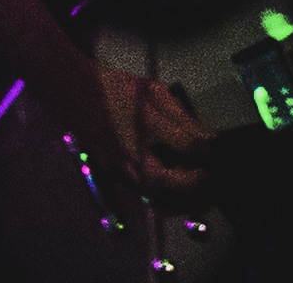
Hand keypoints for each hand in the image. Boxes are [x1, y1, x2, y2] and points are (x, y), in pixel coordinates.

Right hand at [77, 62, 210, 201]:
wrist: (74, 92)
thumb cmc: (116, 89)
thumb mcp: (154, 91)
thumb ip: (182, 117)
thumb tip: (208, 140)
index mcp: (146, 125)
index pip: (189, 146)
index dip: (210, 150)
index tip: (218, 149)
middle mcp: (133, 153)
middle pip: (172, 183)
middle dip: (199, 185)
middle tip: (213, 179)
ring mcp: (122, 169)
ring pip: (158, 198)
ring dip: (184, 200)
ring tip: (203, 196)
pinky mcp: (115, 176)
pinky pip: (144, 198)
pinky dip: (164, 203)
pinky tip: (177, 200)